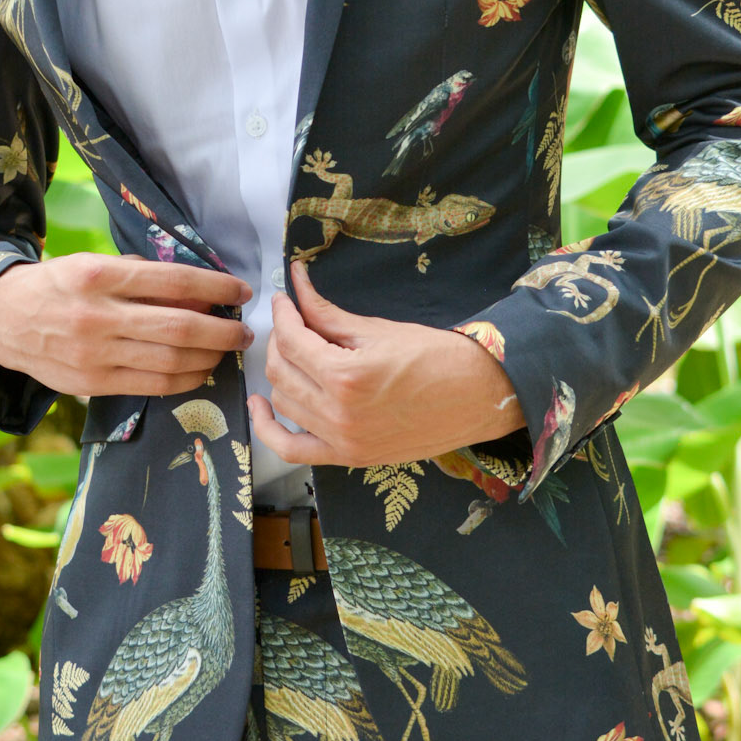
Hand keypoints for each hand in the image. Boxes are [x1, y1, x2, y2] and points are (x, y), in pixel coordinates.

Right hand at [0, 253, 251, 397]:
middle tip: (245, 330)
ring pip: (170, 362)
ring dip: (210, 357)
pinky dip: (185, 380)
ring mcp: (94, 354)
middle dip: (223, 330)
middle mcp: (97, 316)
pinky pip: (152, 386)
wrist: (0, 320)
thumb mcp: (93, 264)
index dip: (215, 286)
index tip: (240, 290)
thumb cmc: (57, 286)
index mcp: (99, 275)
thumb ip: (141, 276)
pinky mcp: (91, 384)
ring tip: (228, 350)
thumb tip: (197, 291)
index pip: (172, 280)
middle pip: (179, 327)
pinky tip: (201, 371)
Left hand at [248, 261, 521, 468]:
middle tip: (291, 321)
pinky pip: (292, 450)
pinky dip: (269, 430)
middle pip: (282, 372)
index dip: (283, 313)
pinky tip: (261, 405)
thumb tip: (296, 284)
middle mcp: (338, 414)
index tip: (284, 297)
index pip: (292, 340)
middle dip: (280, 340)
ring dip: (280, 374)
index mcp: (346, 376)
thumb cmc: (437, 356)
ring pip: (284, 403)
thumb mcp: (377, 329)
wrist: (478, 395)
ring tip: (292, 352)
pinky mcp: (349, 457)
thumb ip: (327, 313)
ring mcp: (342, 441)